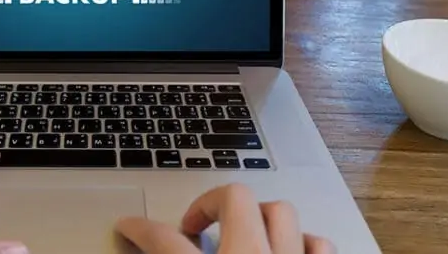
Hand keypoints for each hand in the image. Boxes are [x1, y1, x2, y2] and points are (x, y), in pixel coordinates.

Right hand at [116, 183, 334, 253]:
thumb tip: (153, 245)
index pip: (163, 241)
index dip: (140, 230)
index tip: (128, 227)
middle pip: (233, 199)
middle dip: (209, 205)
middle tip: (192, 227)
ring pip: (281, 213)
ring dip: (258, 219)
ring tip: (242, 235)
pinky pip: (319, 246)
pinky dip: (303, 245)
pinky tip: (289, 253)